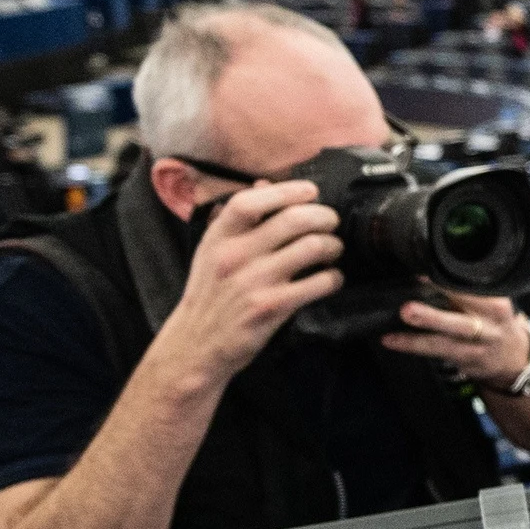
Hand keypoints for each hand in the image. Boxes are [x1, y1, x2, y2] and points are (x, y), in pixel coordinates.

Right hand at [148, 179, 339, 388]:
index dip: (287, 190)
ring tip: (333, 250)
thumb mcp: (212, 252)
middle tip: (331, 223)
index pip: (252, 200)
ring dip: (333, 246)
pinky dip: (333, 278)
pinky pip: (318, 283)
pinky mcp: (273, 307)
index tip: (310, 191)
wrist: (196, 344)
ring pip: (312, 247)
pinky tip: (330, 279)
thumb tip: (265, 184)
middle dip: (324, 217)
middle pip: (294, 219)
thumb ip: (237, 220)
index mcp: (219, 237)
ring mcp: (255, 281)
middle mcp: (235, 255)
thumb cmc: (209, 295)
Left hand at [384, 289, 529, 385]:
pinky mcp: (465, 364)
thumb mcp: (493, 304)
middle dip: (433, 318)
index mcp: (497, 307)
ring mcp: (477, 350)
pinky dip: (412, 347)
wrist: (515, 360)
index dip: (445, 286)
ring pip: (445, 345)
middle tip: (408, 310)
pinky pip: (435, 354)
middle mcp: (489, 330)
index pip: (471, 294)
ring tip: (393, 335)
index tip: (421, 277)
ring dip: (417, 340)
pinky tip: (392, 341)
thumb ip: (468, 293)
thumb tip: (426, 276)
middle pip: (461, 324)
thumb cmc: (496, 324)